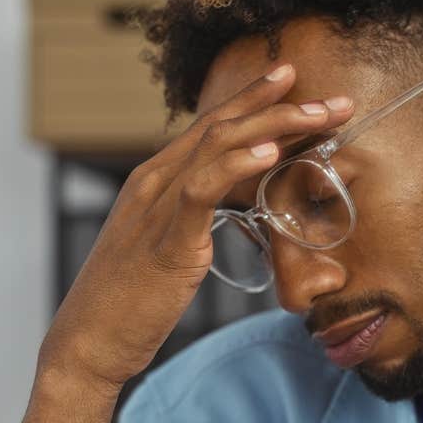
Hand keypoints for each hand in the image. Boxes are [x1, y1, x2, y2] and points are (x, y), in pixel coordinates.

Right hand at [41, 63, 353, 389]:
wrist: (88, 342)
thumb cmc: (128, 301)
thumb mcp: (164, 246)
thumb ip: (190, 218)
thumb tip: (223, 210)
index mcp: (154, 180)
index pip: (210, 126)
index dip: (254, 99)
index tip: (294, 80)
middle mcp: (153, 181)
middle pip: (222, 125)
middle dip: (280, 105)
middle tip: (334, 100)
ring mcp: (156, 207)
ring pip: (218, 145)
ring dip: (274, 125)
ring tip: (319, 116)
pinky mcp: (165, 241)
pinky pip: (202, 190)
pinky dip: (236, 165)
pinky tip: (270, 153)